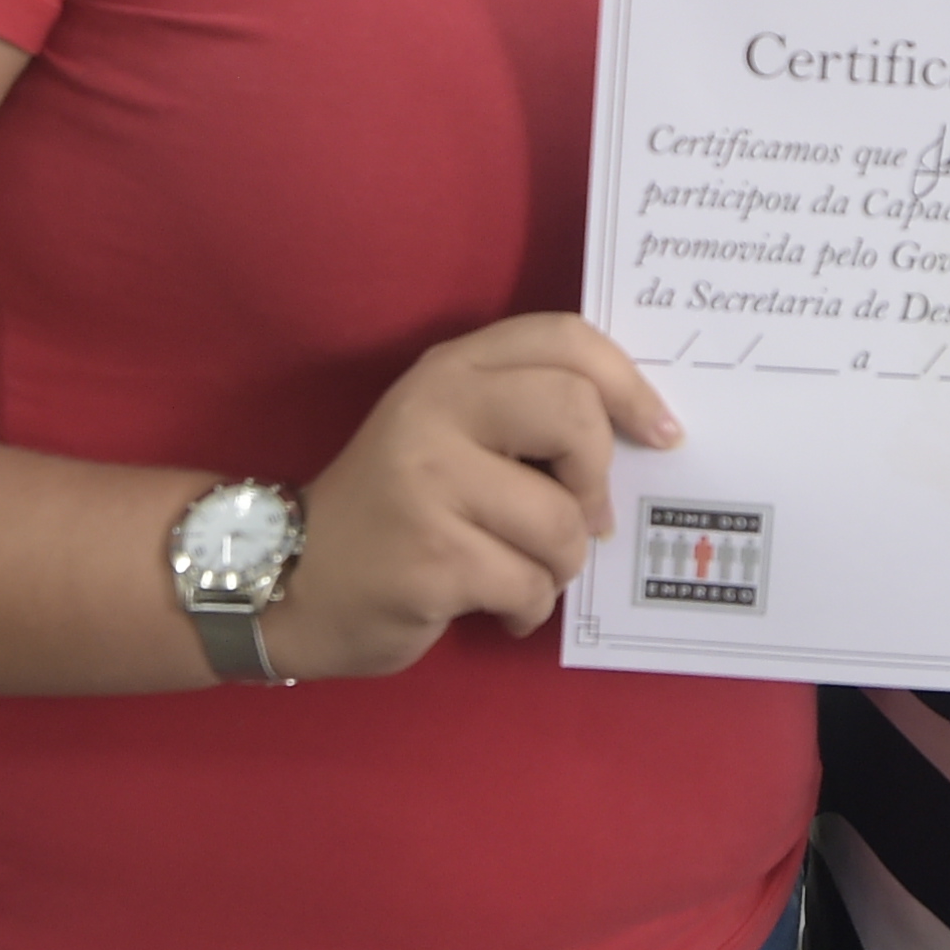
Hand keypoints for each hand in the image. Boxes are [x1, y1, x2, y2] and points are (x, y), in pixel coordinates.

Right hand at [262, 316, 679, 678]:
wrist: (290, 580)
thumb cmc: (394, 509)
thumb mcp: (449, 433)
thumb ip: (525, 417)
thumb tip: (638, 440)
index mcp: (450, 370)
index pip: (564, 339)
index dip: (628, 383)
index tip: (659, 433)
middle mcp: (436, 410)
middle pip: (576, 418)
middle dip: (595, 483)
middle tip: (580, 519)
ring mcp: (430, 484)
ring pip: (561, 524)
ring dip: (559, 567)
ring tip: (520, 573)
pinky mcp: (432, 559)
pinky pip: (530, 586)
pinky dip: (529, 610)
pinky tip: (496, 608)